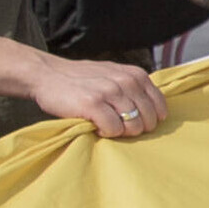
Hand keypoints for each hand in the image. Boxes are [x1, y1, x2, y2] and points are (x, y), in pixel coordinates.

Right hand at [34, 56, 170, 137]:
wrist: (48, 74)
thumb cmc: (83, 80)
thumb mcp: (115, 75)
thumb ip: (135, 89)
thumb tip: (156, 115)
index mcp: (135, 75)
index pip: (160, 107)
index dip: (150, 120)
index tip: (134, 121)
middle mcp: (126, 81)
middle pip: (148, 120)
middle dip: (135, 128)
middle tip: (118, 125)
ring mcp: (110, 92)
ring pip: (133, 127)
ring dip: (120, 131)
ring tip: (105, 123)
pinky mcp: (93, 103)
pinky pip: (113, 129)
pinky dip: (105, 132)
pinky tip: (95, 125)